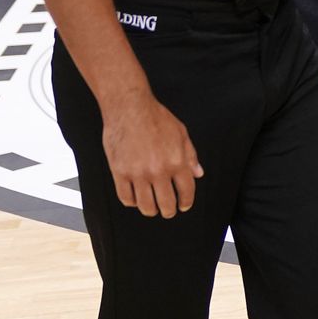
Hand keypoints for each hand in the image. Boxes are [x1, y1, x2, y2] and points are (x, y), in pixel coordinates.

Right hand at [101, 91, 203, 218]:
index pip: (186, 191)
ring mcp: (138, 173)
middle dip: (169, 211)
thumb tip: (198, 174)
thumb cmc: (156, 117)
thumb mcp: (181, 133)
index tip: (183, 206)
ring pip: (145, 206)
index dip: (186, 203)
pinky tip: (136, 198)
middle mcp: (158, 170)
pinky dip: (132, 202)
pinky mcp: (120, 172)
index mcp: (177, 161)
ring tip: (152, 207)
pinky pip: (126, 198)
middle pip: (166, 204)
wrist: (129, 107)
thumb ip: (190, 155)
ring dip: (151, 210)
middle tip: (168, 211)